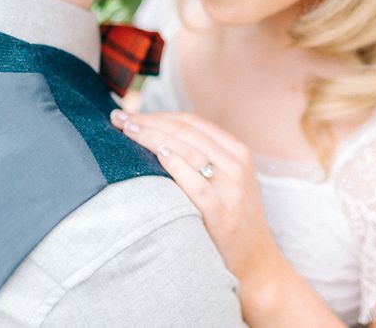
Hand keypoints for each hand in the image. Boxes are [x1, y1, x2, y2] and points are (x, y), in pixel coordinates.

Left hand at [110, 110, 280, 282]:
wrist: (257, 262)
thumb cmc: (232, 218)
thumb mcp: (227, 179)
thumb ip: (203, 157)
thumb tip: (158, 135)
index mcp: (237, 151)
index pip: (192, 122)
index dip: (158, 114)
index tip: (130, 113)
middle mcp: (236, 165)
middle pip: (186, 132)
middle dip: (149, 122)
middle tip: (118, 118)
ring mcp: (232, 189)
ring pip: (189, 151)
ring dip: (154, 137)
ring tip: (126, 131)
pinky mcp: (224, 215)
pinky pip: (198, 185)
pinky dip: (178, 166)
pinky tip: (159, 155)